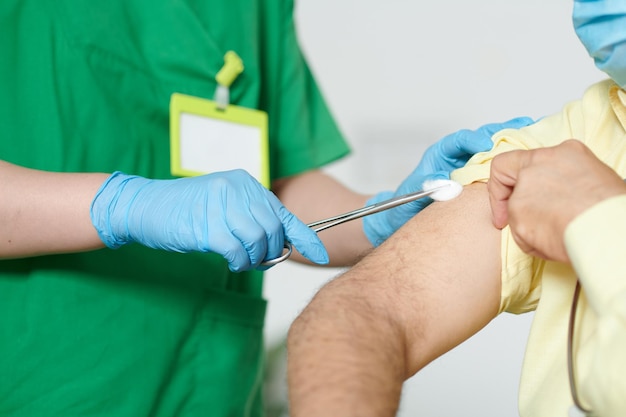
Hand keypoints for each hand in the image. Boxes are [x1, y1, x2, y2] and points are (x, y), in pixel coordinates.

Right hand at [90, 169, 327, 271]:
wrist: (146, 207)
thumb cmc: (187, 211)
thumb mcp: (225, 206)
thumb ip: (253, 218)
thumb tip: (282, 245)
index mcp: (246, 183)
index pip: (284, 213)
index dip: (305, 236)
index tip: (321, 254)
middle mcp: (238, 188)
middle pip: (274, 231)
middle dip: (271, 252)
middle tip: (258, 260)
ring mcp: (222, 205)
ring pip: (259, 242)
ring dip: (254, 259)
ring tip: (240, 260)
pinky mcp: (207, 225)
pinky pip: (237, 252)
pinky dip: (238, 261)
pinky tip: (230, 260)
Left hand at [363, 116, 533, 245]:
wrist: (407, 217)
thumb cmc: (408, 203)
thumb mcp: (416, 192)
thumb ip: (430, 184)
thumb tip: (444, 180)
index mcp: (440, 155)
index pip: (458, 141)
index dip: (473, 140)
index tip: (485, 143)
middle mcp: (458, 157)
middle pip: (482, 137)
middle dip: (502, 131)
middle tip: (524, 125)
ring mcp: (470, 165)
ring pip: (493, 147)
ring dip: (513, 139)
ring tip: (534, 130)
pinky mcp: (480, 177)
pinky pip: (498, 165)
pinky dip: (513, 157)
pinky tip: (530, 153)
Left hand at [488, 140, 625, 262]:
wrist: (609, 227)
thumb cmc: (611, 207)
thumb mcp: (591, 176)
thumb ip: (563, 179)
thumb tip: (556, 194)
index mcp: (559, 154)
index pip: (515, 160)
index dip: (506, 180)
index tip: (509, 195)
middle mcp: (536, 168)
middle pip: (507, 182)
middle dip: (500, 202)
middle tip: (504, 221)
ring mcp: (524, 192)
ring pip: (515, 213)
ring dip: (529, 228)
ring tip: (558, 235)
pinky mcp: (518, 217)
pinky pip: (520, 236)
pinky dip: (534, 244)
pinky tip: (556, 244)